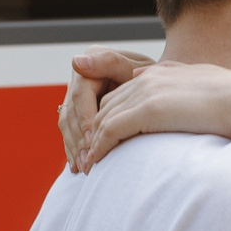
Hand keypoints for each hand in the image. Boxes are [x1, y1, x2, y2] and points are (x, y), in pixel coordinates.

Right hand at [58, 48, 154, 170]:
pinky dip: (74, 149)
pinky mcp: (81, 111)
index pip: (80, 97)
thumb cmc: (155, 77)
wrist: (163, 84)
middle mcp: (80, 77)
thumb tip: (76, 62)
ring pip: (67, 124)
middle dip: (79, 140)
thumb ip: (110, 62)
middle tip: (88, 162)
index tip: (94, 141)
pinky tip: (78, 167)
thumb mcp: (138, 67)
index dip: (86, 121)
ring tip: (84, 168)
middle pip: (71, 112)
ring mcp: (78, 94)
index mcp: (90, 62)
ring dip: (74, 148)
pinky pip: (71, 131)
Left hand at [71, 58, 230, 172]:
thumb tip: (169, 95)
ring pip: (104, 118)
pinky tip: (95, 163)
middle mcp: (150, 78)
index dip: (108, 119)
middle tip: (84, 157)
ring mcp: (147, 92)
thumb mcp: (206, 91)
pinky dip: (99, 147)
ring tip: (87, 167)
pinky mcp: (148, 110)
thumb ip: (183, 89)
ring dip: (92, 143)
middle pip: (106, 105)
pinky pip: (111, 130)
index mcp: (163, 74)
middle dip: (92, 131)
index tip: (102, 142)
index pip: (122, 95)